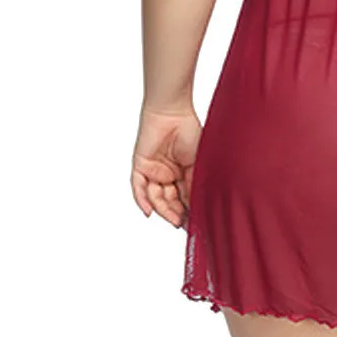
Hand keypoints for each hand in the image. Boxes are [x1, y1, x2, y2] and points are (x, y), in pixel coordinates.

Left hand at [131, 105, 201, 228]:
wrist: (173, 112)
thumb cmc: (190, 131)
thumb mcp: (198, 163)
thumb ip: (195, 183)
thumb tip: (198, 206)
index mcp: (183, 173)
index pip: (185, 197)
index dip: (190, 211)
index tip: (196, 224)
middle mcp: (168, 174)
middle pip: (170, 200)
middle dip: (177, 214)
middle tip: (185, 225)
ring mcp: (153, 171)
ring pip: (155, 197)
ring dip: (163, 210)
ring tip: (174, 220)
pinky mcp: (140, 166)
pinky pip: (138, 187)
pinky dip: (142, 200)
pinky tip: (149, 212)